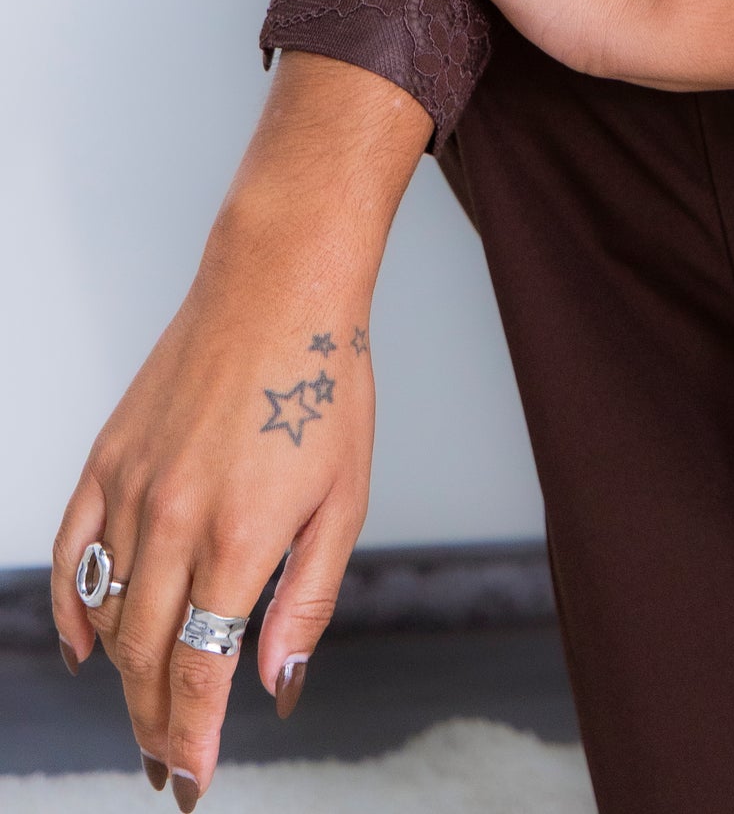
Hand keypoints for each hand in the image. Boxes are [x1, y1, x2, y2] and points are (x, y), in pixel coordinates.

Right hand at [51, 54, 422, 803]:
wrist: (277, 286)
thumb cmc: (324, 387)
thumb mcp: (344, 499)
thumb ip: (305, 601)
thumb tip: (275, 688)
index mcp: (240, 538)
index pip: (199, 672)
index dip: (192, 739)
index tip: (190, 784)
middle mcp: (174, 521)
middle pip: (146, 657)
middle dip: (154, 722)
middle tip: (168, 763)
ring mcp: (132, 489)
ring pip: (108, 614)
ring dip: (122, 677)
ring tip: (143, 715)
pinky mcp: (106, 458)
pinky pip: (72, 553)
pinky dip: (74, 608)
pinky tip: (89, 646)